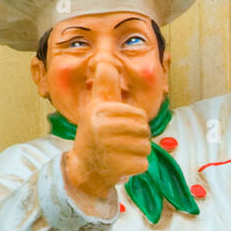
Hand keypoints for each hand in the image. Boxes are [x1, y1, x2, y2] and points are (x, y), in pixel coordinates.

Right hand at [66, 65, 151, 201]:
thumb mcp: (96, 107)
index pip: (139, 115)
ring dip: (138, 152)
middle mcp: (102, 129)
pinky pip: (143, 164)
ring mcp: (110, 150)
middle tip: (122, 141)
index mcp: (100, 112)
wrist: (84, 167)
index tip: (121, 127)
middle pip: (144, 131)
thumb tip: (106, 63)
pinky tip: (121, 164)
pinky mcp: (118, 168)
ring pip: (146, 147)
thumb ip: (104, 87)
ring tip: (121, 152)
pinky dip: (136, 166)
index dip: (136, 122)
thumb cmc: (94, 133)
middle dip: (138, 137)